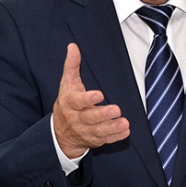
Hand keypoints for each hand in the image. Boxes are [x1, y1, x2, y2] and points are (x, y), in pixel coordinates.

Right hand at [52, 43, 129, 158]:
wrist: (60, 133)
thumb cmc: (67, 103)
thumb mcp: (67, 84)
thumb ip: (72, 65)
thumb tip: (73, 46)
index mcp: (69, 103)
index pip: (78, 101)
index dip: (88, 99)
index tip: (99, 94)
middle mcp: (77, 119)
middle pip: (90, 118)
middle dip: (103, 115)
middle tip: (116, 110)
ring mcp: (85, 131)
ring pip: (99, 131)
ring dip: (112, 128)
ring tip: (124, 123)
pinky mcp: (94, 140)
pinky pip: (105, 140)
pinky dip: (115, 137)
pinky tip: (125, 131)